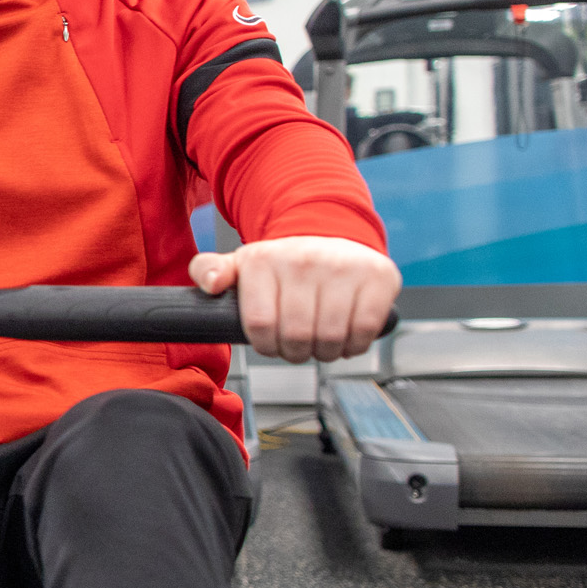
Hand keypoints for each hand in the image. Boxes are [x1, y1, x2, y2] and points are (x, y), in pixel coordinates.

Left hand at [188, 236, 399, 362]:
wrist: (332, 235)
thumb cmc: (282, 263)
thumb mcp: (240, 264)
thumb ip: (209, 271)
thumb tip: (211, 284)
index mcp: (264, 260)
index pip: (260, 324)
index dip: (265, 346)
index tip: (270, 343)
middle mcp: (303, 260)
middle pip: (296, 336)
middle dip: (294, 353)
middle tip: (296, 347)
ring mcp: (343, 267)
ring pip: (330, 337)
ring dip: (324, 353)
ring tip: (319, 343)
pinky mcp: (377, 277)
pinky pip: (365, 330)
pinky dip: (354, 346)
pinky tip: (345, 338)